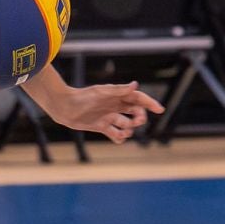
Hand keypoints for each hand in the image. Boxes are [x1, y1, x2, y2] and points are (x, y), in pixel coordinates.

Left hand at [48, 81, 165, 142]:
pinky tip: (117, 137)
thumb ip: (119, 90)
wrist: (64, 107)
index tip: (160, 109)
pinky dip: (119, 138)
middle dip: (140, 118)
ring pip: (127, 125)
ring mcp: (109, 117)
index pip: (138, 99)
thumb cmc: (82, 97)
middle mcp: (115, 106)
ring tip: (122, 131)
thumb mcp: (102, 92)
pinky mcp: (102, 127)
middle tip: (136, 121)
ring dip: (128, 130)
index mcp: (117, 95)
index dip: (150, 103)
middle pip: (136, 112)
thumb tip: (135, 85)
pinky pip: (116, 135)